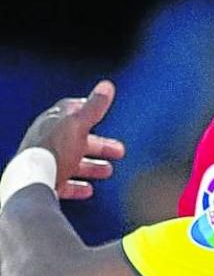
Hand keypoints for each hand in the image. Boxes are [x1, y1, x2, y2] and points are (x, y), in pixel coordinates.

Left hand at [18, 80, 125, 200]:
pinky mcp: (46, 181)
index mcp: (53, 123)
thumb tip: (106, 86)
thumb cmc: (53, 150)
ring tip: (107, 171)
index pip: (70, 110)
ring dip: (91, 166)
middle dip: (99, 145)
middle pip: (76, 140)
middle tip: (118, 150)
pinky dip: (78, 185)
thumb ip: (94, 107)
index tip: (100, 111)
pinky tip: (88, 189)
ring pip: (72, 162)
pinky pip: (65, 183)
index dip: (87, 109)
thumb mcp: (79, 124)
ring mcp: (46, 162)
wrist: (33, 182)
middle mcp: (47, 141)